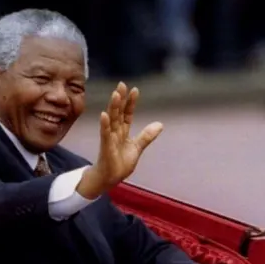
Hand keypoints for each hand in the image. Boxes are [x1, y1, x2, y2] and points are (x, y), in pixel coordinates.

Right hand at [76, 82, 162, 198]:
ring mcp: (109, 139)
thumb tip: (160, 124)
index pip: (127, 114)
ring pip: (111, 120)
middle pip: (117, 112)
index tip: (134, 89)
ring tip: (115, 95)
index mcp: (123, 132)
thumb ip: (147, 136)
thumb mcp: (137, 148)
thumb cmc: (119, 164)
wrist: (110, 178)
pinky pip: (105, 134)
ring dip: (113, 107)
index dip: (131, 102)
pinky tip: (104, 115)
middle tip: (121, 84)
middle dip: (120, 99)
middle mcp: (115, 132)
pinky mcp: (106, 147)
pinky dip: (104, 124)